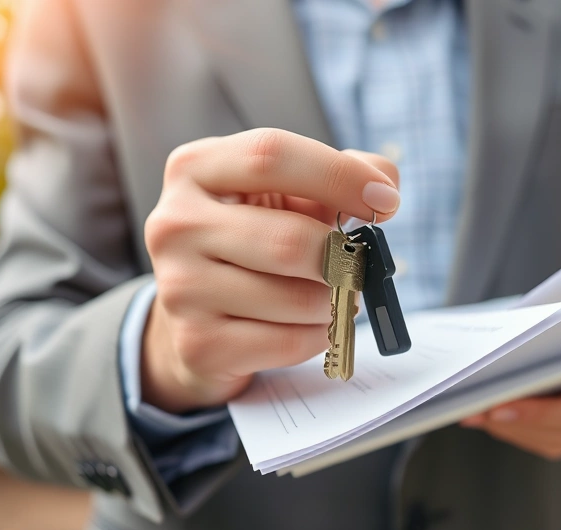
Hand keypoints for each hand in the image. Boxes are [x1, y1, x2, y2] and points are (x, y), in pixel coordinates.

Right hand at [142, 128, 399, 412]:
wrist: (198, 319)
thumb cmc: (254, 241)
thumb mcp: (287, 196)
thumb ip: (339, 175)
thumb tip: (385, 186)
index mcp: (195, 169)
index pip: (270, 155)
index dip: (338, 175)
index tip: (386, 201)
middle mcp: (174, 223)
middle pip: (288, 239)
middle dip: (343, 258)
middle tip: (361, 266)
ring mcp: (179, 287)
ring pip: (294, 298)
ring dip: (335, 301)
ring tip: (333, 296)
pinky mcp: (197, 343)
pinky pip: (288, 341)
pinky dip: (319, 335)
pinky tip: (311, 325)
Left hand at [460, 307, 560, 458]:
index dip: (540, 413)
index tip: (503, 405)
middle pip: (553, 431)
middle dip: (512, 421)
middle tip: (474, 408)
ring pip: (538, 439)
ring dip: (503, 427)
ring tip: (467, 410)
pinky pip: (533, 438)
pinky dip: (506, 427)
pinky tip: (477, 414)